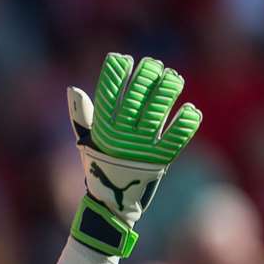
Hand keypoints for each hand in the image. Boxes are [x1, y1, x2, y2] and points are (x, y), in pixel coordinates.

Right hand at [68, 54, 201, 256]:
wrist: (113, 203)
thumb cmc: (99, 166)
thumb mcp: (86, 141)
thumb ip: (81, 116)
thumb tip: (73, 89)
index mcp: (102, 128)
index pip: (108, 92)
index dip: (116, 71)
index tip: (124, 60)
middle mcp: (121, 135)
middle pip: (137, 95)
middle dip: (147, 74)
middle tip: (154, 65)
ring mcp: (141, 147)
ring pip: (158, 110)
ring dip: (168, 90)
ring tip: (174, 78)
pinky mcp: (161, 160)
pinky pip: (177, 137)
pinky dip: (185, 123)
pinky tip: (190, 109)